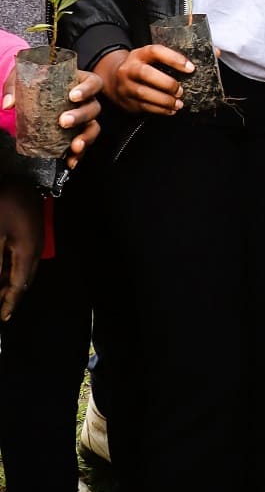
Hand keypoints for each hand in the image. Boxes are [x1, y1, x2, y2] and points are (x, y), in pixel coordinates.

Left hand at [0, 69, 101, 161]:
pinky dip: (78, 155)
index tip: (73, 96)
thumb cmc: (35, 82)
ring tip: (74, 146)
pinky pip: (83, 145)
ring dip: (85, 137)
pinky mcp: (78, 134)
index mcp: (79, 82)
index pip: (92, 83)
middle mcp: (85, 101)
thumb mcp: (25, 78)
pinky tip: (70, 161)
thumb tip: (8, 104)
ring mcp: (84, 119)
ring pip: (93, 128)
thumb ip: (15, 87)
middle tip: (64, 122)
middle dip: (81, 116)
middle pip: (94, 108)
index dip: (87, 90)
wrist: (34, 95)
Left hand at [0, 180, 41, 319]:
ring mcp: (34, 239)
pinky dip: (11, 268)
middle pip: (23, 279)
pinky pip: (21, 257)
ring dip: (10, 282)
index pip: (18, 285)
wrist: (21, 173)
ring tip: (0, 293)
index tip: (2, 319)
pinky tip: (3, 270)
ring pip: (22, 268)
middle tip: (1, 310)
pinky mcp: (29, 231)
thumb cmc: (4, 204)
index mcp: (28, 252)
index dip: (9, 303)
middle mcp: (35, 249)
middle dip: (10, 295)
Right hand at [97, 44, 192, 116]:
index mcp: (138, 55)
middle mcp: (129, 69)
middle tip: (180, 90)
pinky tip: (170, 110)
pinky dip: (160, 110)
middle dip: (166, 83)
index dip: (173, 58)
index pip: (155, 51)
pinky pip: (144, 107)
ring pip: (143, 93)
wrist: (113, 79)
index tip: (190, 68)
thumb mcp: (149, 58)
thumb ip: (167, 60)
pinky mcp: (127, 101)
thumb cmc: (139, 67)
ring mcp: (126, 86)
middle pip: (145, 73)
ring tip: (178, 103)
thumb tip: (196, 65)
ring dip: (165, 100)